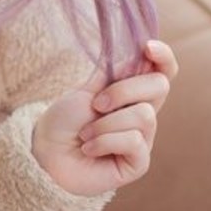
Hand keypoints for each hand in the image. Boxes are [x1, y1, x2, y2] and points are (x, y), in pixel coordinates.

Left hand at [31, 39, 178, 196]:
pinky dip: (104, 142)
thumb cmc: (65, 121)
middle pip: (159, 86)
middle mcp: (143, 114)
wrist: (46, 153)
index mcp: (133, 93)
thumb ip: (116, 73)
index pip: (163, 71)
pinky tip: (88, 149)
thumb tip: (140, 54)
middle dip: (123, 90)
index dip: (163, 57)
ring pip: (144, 115)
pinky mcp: (139, 162)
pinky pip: (134, 141)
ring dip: (105, 123)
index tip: (147, 47)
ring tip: (85, 133)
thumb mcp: (87, 89)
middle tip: (95, 104)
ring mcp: (143, 139)